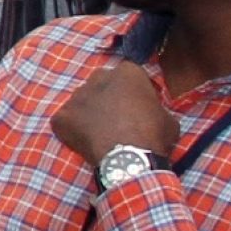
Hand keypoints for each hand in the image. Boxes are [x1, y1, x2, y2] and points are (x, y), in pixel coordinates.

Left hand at [52, 64, 178, 171]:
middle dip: (107, 97)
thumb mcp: (168, 118)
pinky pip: (65, 121)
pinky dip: (72, 129)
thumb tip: (151, 113)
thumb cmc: (153, 136)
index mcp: (127, 72)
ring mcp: (76, 96)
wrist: (128, 158)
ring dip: (89, 112)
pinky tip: (84, 142)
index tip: (137, 106)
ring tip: (99, 132)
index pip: (128, 75)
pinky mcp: (61, 116)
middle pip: (101, 84)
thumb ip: (155, 107)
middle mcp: (98, 78)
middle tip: (116, 118)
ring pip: (82, 101)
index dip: (133, 92)